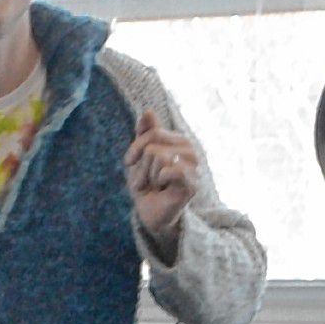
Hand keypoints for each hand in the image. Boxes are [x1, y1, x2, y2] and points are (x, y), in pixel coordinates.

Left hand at [125, 107, 199, 251]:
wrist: (151, 213)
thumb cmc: (146, 184)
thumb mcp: (139, 156)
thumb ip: (145, 133)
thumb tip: (148, 110)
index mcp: (178, 141)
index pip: (152, 132)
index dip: (135, 149)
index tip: (130, 163)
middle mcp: (190, 150)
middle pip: (152, 145)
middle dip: (141, 166)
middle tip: (147, 180)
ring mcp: (194, 167)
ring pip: (157, 156)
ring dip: (148, 176)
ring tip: (155, 185)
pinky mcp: (192, 184)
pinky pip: (168, 170)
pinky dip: (158, 181)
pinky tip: (162, 190)